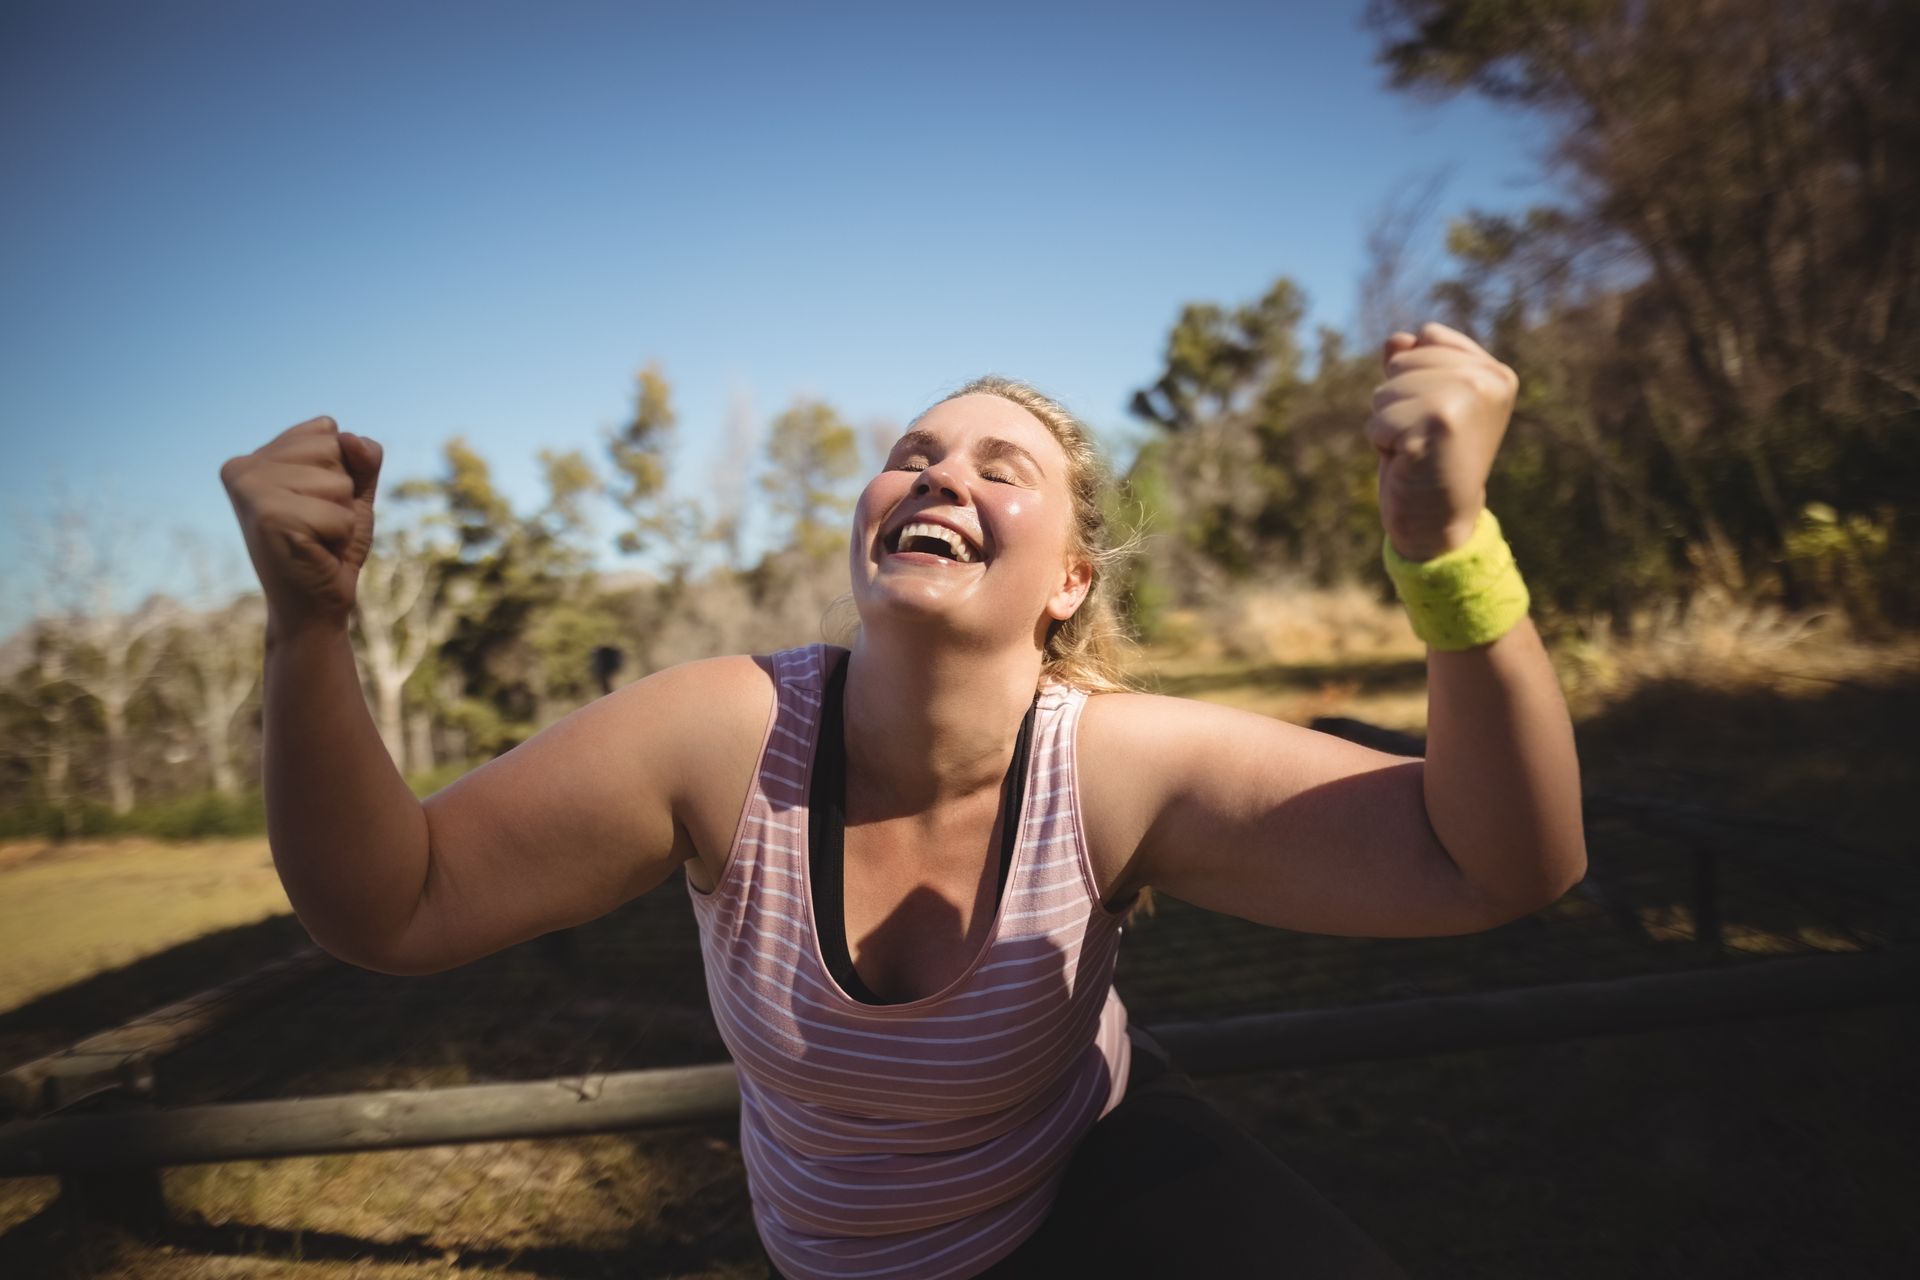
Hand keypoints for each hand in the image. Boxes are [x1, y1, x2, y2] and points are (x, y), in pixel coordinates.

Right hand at [219, 415, 382, 633]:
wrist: (313, 606)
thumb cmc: (331, 547)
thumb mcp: (353, 493)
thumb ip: (361, 458)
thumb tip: (350, 438)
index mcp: (256, 457)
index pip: (328, 430)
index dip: (341, 471)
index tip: (316, 504)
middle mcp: (243, 467)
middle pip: (334, 448)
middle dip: (343, 492)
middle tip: (318, 525)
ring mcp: (250, 490)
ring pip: (339, 482)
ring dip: (341, 516)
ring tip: (315, 538)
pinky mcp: (268, 517)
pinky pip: (340, 514)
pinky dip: (340, 536)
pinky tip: (313, 551)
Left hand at [1367, 322, 1516, 560]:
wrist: (1439, 521)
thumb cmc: (1429, 458)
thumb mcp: (1423, 403)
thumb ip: (1413, 366)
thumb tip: (1396, 339)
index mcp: (1494, 372)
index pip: (1426, 336)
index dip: (1413, 376)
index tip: (1436, 414)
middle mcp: (1487, 381)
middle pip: (1401, 362)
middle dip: (1397, 401)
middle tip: (1423, 436)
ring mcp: (1465, 401)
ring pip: (1384, 391)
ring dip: (1387, 424)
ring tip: (1416, 449)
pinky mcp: (1437, 427)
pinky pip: (1377, 421)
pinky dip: (1382, 445)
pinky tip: (1408, 463)